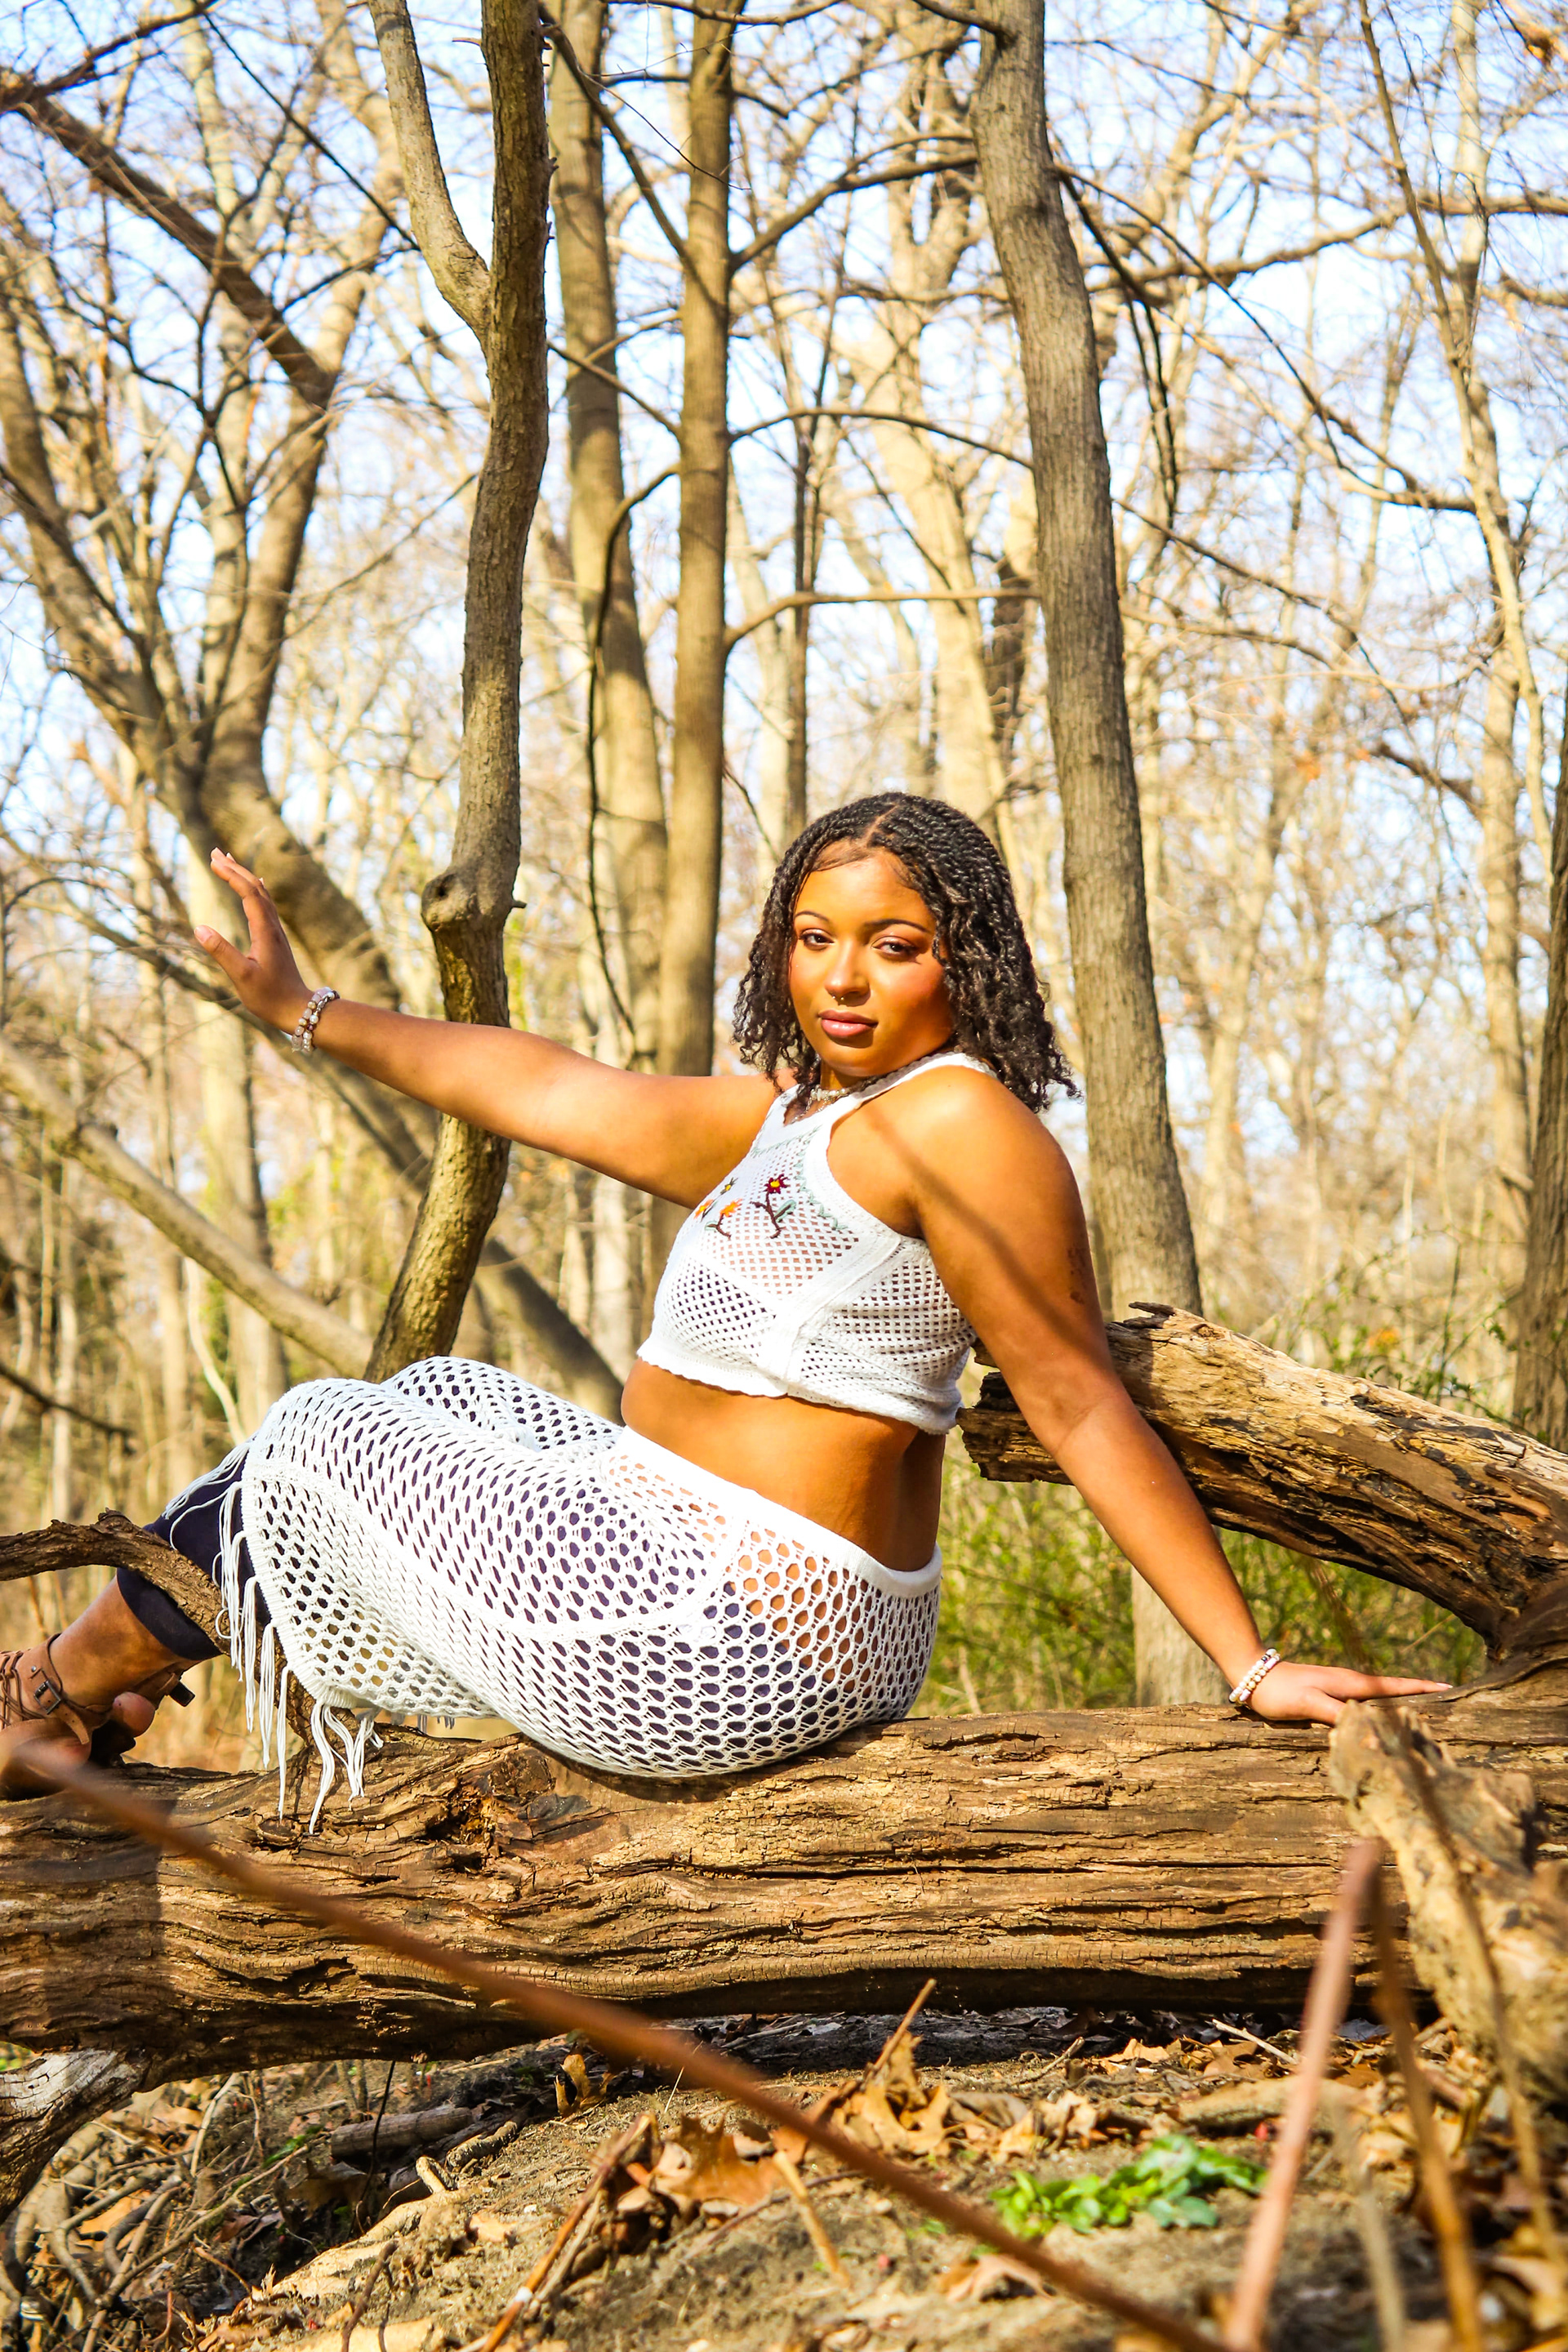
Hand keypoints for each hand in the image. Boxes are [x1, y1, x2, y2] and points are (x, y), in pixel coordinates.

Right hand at [194, 850, 312, 1032]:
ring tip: (229, 861)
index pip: (248, 893)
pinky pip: (266, 905)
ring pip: (262, 894)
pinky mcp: (276, 939)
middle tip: (215, 852)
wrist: (298, 1009)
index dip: (231, 875)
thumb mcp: (241, 977)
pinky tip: (255, 887)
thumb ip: (221, 952)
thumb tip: (199, 928)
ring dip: (245, 876)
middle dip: (236, 868)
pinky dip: (256, 890)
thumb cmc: (270, 997)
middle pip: (256, 888)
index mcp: (265, 931)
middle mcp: (273, 926)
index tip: (213, 861)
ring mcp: (276, 931)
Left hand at [1244, 1658, 1449, 1726]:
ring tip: (1426, 1714)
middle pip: (1393, 1690)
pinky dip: (1381, 1707)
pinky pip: (1365, 1701)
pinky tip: (1383, 1718)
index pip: (1394, 1686)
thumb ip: (1337, 1715)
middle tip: (1450, 1706)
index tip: (1450, 1688)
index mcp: (1351, 1684)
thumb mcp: (1308, 1704)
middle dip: (1420, 1696)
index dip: (1421, 1688)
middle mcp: (1350, 1683)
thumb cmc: (1280, 1692)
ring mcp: (1341, 1687)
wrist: (1254, 1677)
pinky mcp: (1331, 1694)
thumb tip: (1370, 1728)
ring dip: (1402, 1701)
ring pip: (1380, 1696)